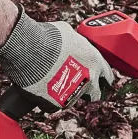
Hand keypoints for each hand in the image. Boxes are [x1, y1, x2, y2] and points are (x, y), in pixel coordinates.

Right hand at [0, 11, 121, 107]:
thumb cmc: (48, 37)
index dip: (103, 77)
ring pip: (75, 100)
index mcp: (94, 61)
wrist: (30, 49)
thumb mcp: (68, 32)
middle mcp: (89, 79)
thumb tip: (71, 42)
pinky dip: (50, 100)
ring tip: (56, 87)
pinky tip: (44, 93)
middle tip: (77, 84)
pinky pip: (55, 106)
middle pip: (95, 93)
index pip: (107, 75)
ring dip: (67, 94)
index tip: (100, 79)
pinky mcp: (58, 102)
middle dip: (88, 90)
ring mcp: (74, 93)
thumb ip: (75, 42)